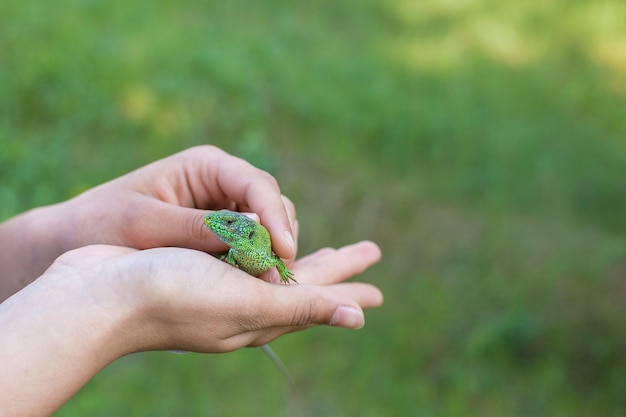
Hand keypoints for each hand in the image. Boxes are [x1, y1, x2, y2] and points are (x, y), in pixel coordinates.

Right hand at [49, 241, 382, 351]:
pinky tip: (263, 239)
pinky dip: (262, 242)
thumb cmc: (169, 297)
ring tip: (326, 248)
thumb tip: (358, 316)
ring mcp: (217, 285)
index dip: (350, 285)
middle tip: (369, 251)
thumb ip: (301, 306)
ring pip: (274, 264)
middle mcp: (242, 302)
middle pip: (303, 279)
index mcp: (259, 314)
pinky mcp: (194, 265)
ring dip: (302, 254)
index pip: (318, 296)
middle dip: (337, 266)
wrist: (94, 294)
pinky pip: (241, 250)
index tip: (380, 290)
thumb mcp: (244, 303)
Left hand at [59, 145, 296, 258]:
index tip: (284, 252)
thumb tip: (253, 232)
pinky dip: (257, 260)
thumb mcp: (146, 226)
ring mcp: (225, 204)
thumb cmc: (104, 224)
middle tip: (275, 277)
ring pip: (268, 224)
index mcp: (205, 165)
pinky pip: (253, 242)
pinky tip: (250, 281)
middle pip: (271, 203)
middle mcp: (221, 180)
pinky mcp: (223, 228)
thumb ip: (196, 228)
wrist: (80, 237)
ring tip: (262, 283)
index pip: (257, 185)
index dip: (275, 217)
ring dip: (270, 251)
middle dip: (277, 237)